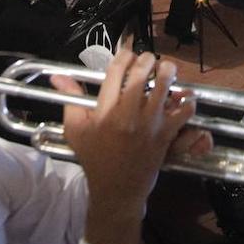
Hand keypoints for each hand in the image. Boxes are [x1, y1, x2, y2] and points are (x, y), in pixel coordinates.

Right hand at [55, 48, 202, 243]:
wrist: (116, 189)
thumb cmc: (94, 157)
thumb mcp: (75, 129)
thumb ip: (70, 99)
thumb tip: (57, 76)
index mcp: (105, 111)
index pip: (115, 72)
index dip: (124, 55)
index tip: (128, 54)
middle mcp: (127, 115)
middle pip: (141, 75)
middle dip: (146, 60)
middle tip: (148, 59)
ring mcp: (149, 125)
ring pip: (164, 88)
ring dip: (168, 72)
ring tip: (166, 69)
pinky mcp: (165, 135)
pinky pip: (183, 113)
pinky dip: (186, 102)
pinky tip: (181, 97)